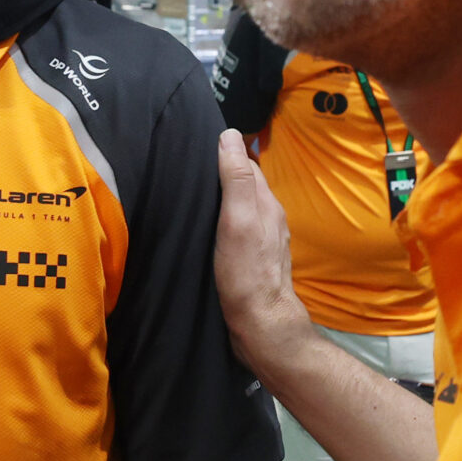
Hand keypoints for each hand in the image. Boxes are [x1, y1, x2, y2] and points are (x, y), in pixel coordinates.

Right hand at [213, 127, 316, 368]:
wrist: (261, 325)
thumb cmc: (246, 273)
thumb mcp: (238, 221)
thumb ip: (236, 179)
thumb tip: (229, 135)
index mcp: (267, 203)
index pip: (247, 164)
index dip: (226, 152)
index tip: (198, 143)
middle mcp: (270, 218)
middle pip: (246, 185)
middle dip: (224, 172)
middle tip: (191, 165)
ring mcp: (265, 240)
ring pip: (243, 208)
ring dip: (224, 198)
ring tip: (196, 193)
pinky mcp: (255, 260)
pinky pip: (239, 229)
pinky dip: (224, 221)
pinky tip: (208, 228)